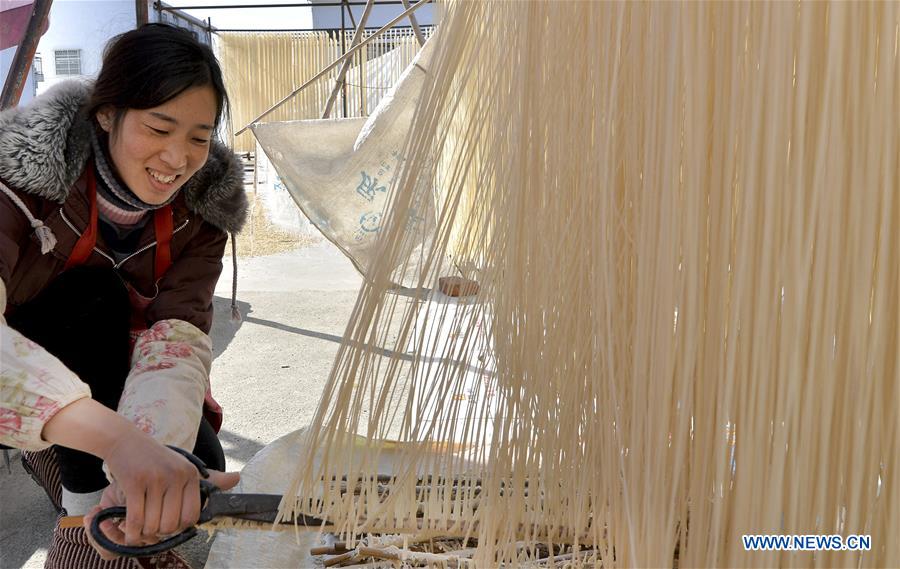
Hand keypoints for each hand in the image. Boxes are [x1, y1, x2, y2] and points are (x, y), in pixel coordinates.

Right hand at [83, 466, 239, 559]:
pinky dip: (132, 530)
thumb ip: (210, 478)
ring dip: (143, 531)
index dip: (179, 526)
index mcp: (191, 474)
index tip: (168, 523)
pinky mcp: (135, 482)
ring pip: (153, 524)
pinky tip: (130, 530)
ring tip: (139, 524)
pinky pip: (136, 518)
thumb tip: (238, 478)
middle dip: (159, 531)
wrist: (126, 441)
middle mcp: (177, 475)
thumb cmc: (155, 459)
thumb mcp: (185, 465)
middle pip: (171, 524)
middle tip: (150, 524)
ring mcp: (156, 478)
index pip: (192, 515)